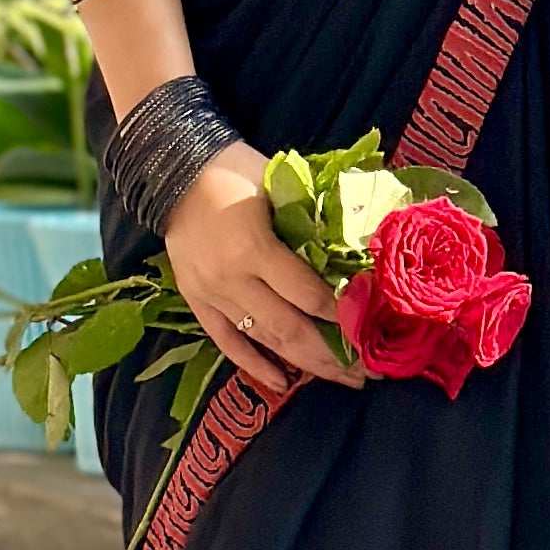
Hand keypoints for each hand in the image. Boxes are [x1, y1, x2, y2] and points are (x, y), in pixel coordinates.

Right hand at [161, 145, 360, 398]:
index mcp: (253, 249)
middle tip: (369, 370)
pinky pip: (226, 341)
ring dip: (305, 364)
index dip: (343, 315)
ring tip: (343, 378)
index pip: (307, 295)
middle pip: (289, 330)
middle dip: (333, 355)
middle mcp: (230, 279)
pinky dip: (255, 365)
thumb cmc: (235, 170)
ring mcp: (210, 294)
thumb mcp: (282, 188)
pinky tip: (283, 382)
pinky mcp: (195, 299)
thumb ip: (313, 224)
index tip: (374, 329)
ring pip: (264, 340)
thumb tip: (358, 255)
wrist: (174, 167)